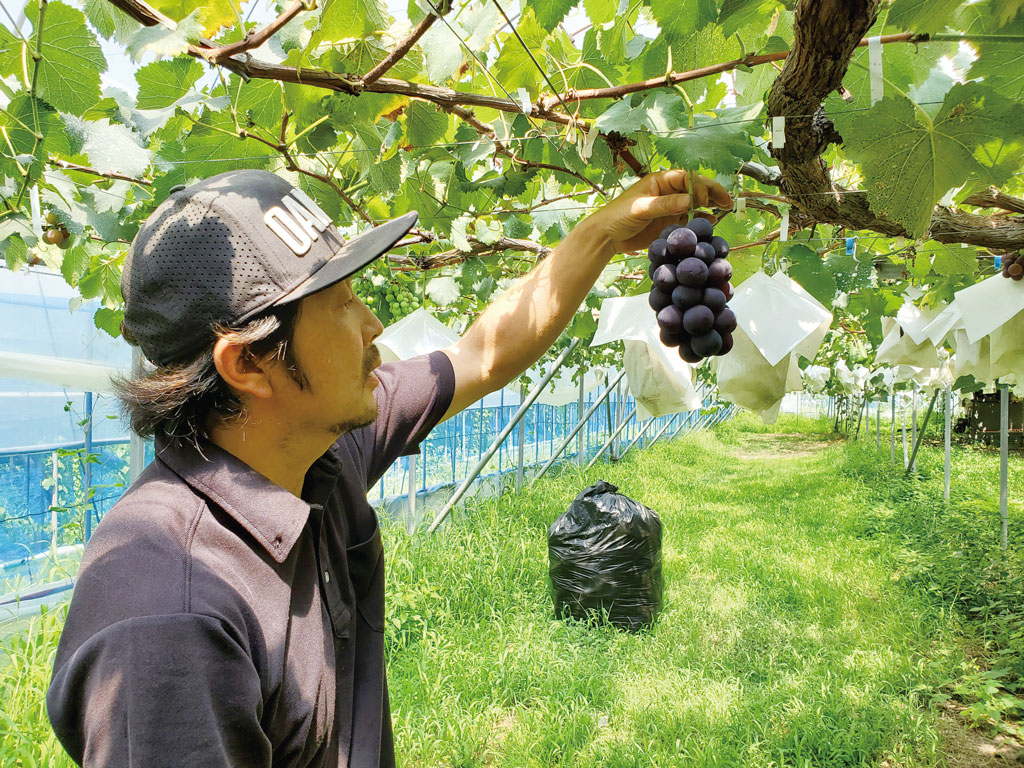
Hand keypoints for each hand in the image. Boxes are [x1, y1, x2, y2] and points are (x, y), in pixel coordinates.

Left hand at [584, 170, 732, 252]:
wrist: (607, 237)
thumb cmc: (618, 216)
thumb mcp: (641, 208)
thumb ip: (666, 204)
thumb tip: (691, 200)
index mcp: (661, 181)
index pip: (687, 178)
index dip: (699, 187)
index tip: (705, 200)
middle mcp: (668, 192)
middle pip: (696, 189)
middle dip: (712, 193)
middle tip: (727, 201)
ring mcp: (671, 208)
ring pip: (696, 204)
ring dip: (710, 206)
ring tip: (725, 209)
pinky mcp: (670, 223)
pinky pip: (690, 220)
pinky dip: (701, 221)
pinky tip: (711, 223)